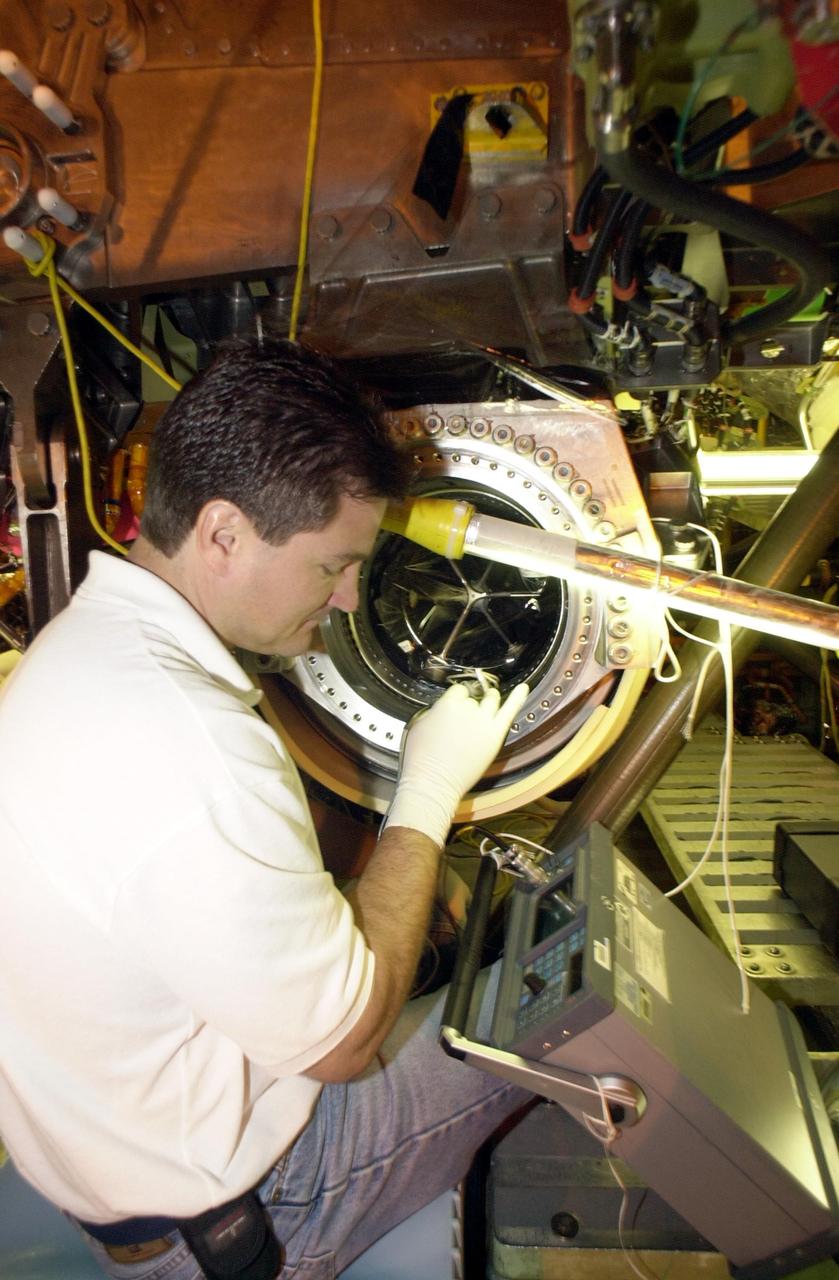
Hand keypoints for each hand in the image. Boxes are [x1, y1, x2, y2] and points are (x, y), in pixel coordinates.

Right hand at [384, 681, 528, 845]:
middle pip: (474, 697)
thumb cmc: (421, 760)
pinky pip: (510, 711)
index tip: (456, 705)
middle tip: (468, 712)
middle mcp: (467, 710)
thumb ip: (435, 712)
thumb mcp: (418, 726)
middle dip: (471, 703)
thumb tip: (444, 710)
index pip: (458, 690)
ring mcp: (483, 722)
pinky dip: (518, 698)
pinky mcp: (495, 735)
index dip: (457, 698)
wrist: (433, 784)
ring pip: (492, 700)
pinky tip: (524, 688)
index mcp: (447, 705)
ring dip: (490, 699)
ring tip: (488, 700)